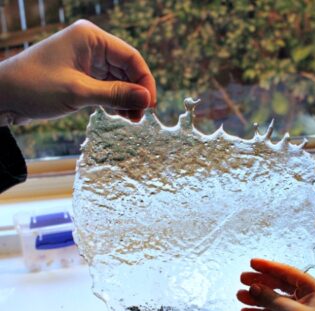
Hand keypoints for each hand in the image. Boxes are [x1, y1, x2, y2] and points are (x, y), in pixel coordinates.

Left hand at [0, 19, 155, 124]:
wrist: (3, 97)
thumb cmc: (35, 87)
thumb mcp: (79, 92)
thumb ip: (115, 95)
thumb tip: (147, 99)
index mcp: (91, 38)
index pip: (131, 57)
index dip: (145, 81)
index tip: (150, 104)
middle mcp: (91, 46)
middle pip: (127, 70)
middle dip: (135, 93)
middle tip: (141, 116)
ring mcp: (86, 62)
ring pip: (118, 81)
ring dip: (126, 100)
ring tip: (132, 119)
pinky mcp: (82, 76)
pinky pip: (107, 88)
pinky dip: (114, 101)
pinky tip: (120, 115)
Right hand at [238, 258, 314, 310]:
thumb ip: (271, 297)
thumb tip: (252, 286)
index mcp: (313, 288)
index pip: (287, 272)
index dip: (268, 266)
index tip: (252, 262)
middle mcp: (305, 295)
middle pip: (277, 283)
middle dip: (259, 282)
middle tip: (242, 279)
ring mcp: (296, 308)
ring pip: (272, 298)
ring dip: (256, 298)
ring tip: (239, 296)